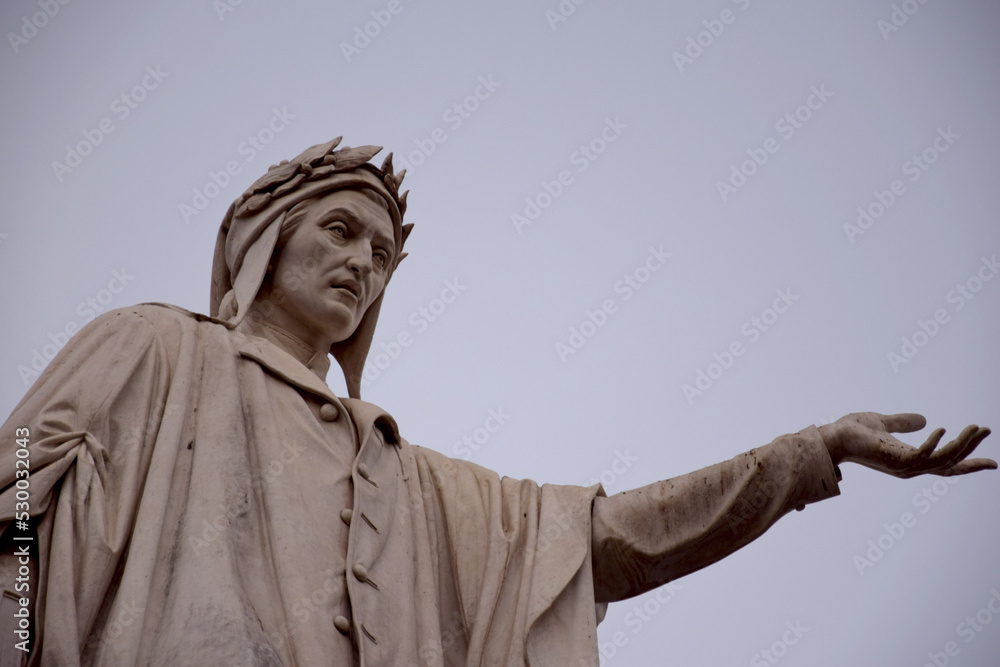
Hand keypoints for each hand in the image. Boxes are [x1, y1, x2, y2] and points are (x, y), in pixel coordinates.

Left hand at [819, 412, 994, 477]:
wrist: (832, 437)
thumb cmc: (853, 432)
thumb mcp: (884, 423)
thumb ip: (904, 423)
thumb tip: (924, 419)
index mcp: (910, 460)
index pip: (946, 465)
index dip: (969, 463)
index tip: (992, 462)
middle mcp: (910, 467)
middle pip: (951, 463)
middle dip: (972, 449)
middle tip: (987, 429)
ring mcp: (904, 466)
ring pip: (943, 459)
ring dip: (962, 444)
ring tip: (976, 427)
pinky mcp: (895, 460)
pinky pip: (922, 455)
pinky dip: (934, 443)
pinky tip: (942, 429)